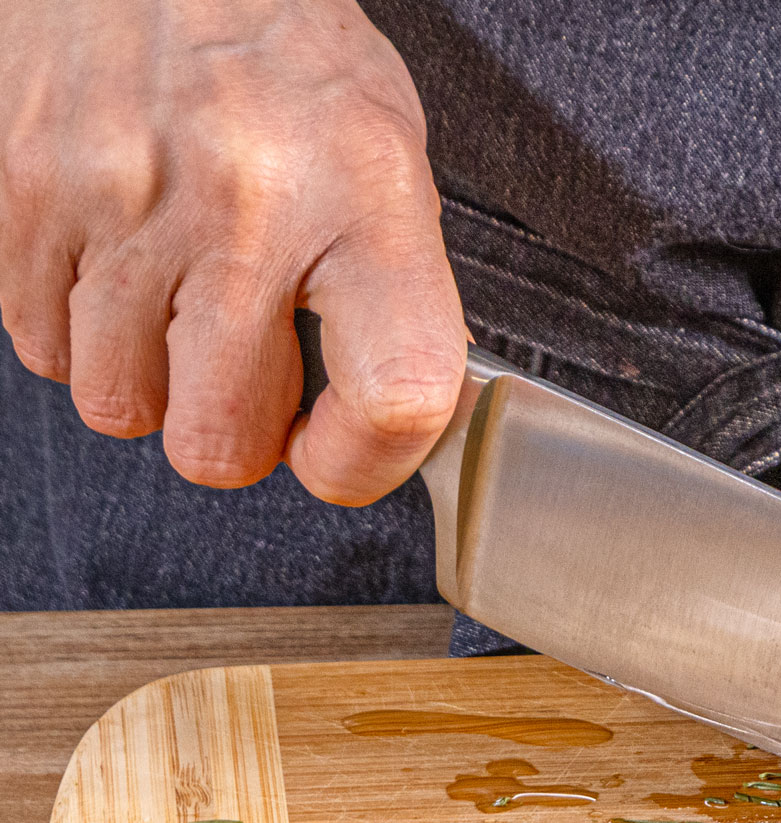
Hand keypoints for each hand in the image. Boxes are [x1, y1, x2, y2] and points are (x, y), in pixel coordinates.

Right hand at [0, 0, 464, 503]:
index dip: (366, 464)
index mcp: (366, 197)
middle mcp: (246, 204)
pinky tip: (122, 269)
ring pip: (121, 406)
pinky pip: (44, 347)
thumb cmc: (284, 55)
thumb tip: (386, 415)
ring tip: (180, 303)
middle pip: (220, 440)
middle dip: (237, 433)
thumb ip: (393, 291)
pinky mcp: (26, 195)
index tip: (340, 454)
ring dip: (152, 383)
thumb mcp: (387, 157)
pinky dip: (82, 334)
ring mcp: (123, 203)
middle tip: (249, 377)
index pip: (397, 395)